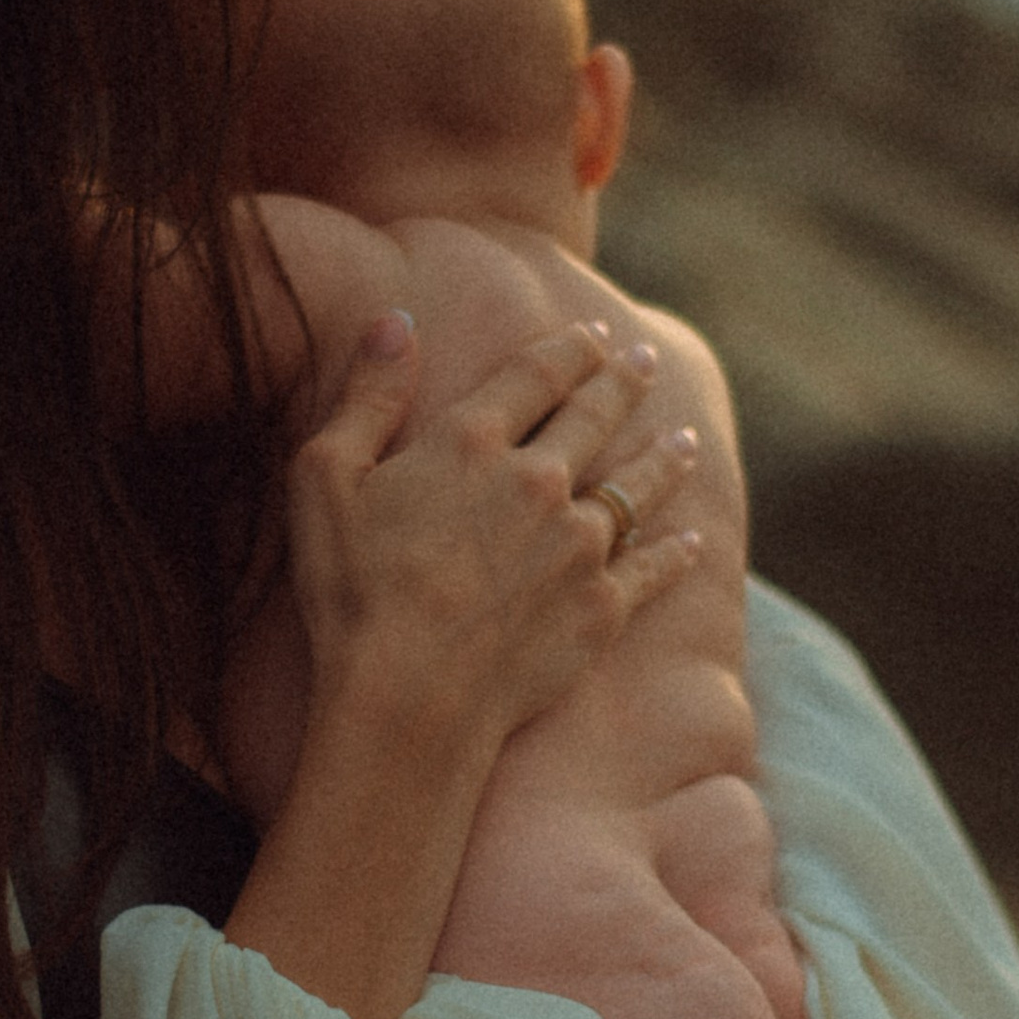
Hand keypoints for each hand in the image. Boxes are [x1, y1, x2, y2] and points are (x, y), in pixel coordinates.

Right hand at [285, 311, 698, 750]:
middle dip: (622, 383)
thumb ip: (368, 395)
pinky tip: (692, 543)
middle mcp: (538, 482)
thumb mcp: (325, 478)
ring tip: (685, 439)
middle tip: (643, 362)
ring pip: (636, 487)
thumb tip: (396, 320)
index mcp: (472, 441)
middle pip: (594, 418)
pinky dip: (675, 553)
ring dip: (664, 458)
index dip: (569, 349)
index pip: (535, 375)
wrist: (408, 698)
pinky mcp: (601, 607)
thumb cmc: (352, 592)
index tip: (593, 336)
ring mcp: (578, 546)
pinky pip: (652, 569)